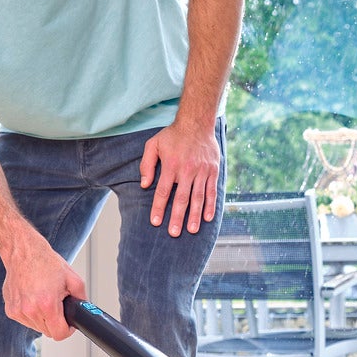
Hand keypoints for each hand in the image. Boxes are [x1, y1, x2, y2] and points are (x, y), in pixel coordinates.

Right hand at [1, 238, 86, 339]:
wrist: (23, 252)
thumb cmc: (45, 262)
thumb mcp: (73, 279)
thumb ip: (81, 299)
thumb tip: (84, 311)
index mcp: (47, 304)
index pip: (59, 334)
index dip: (67, 330)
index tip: (68, 324)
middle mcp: (30, 310)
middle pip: (48, 332)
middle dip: (56, 322)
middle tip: (57, 305)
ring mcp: (18, 311)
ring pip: (37, 327)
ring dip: (43, 318)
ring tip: (44, 299)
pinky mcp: (10, 310)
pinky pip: (26, 321)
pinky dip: (32, 314)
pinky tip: (33, 299)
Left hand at [139, 120, 220, 237]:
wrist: (196, 123)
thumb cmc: (172, 135)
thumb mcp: (153, 144)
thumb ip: (147, 164)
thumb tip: (144, 185)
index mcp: (171, 165)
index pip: (163, 191)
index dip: (159, 208)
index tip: (156, 222)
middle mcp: (187, 170)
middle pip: (182, 198)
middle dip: (177, 217)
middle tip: (174, 233)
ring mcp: (201, 171)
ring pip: (198, 197)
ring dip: (195, 215)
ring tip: (192, 230)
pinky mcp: (212, 171)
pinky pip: (212, 191)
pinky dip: (210, 205)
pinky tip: (207, 218)